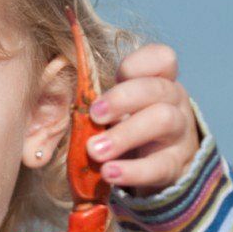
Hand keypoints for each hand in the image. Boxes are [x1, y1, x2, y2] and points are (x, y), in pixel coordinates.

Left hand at [86, 44, 199, 193]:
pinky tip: (108, 173)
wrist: (157, 169)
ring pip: (164, 121)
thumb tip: (52, 96)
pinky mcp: (176, 166)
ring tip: (94, 150)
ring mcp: (179, 134)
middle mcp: (174, 102)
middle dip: (122, 99)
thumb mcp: (116, 110)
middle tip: (94, 115)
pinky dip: (132, 171)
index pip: (162, 58)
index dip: (139, 63)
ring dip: (125, 134)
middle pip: (158, 89)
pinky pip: (159, 166)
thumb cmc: (127, 128)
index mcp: (159, 81)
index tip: (116, 75)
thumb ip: (97, 102)